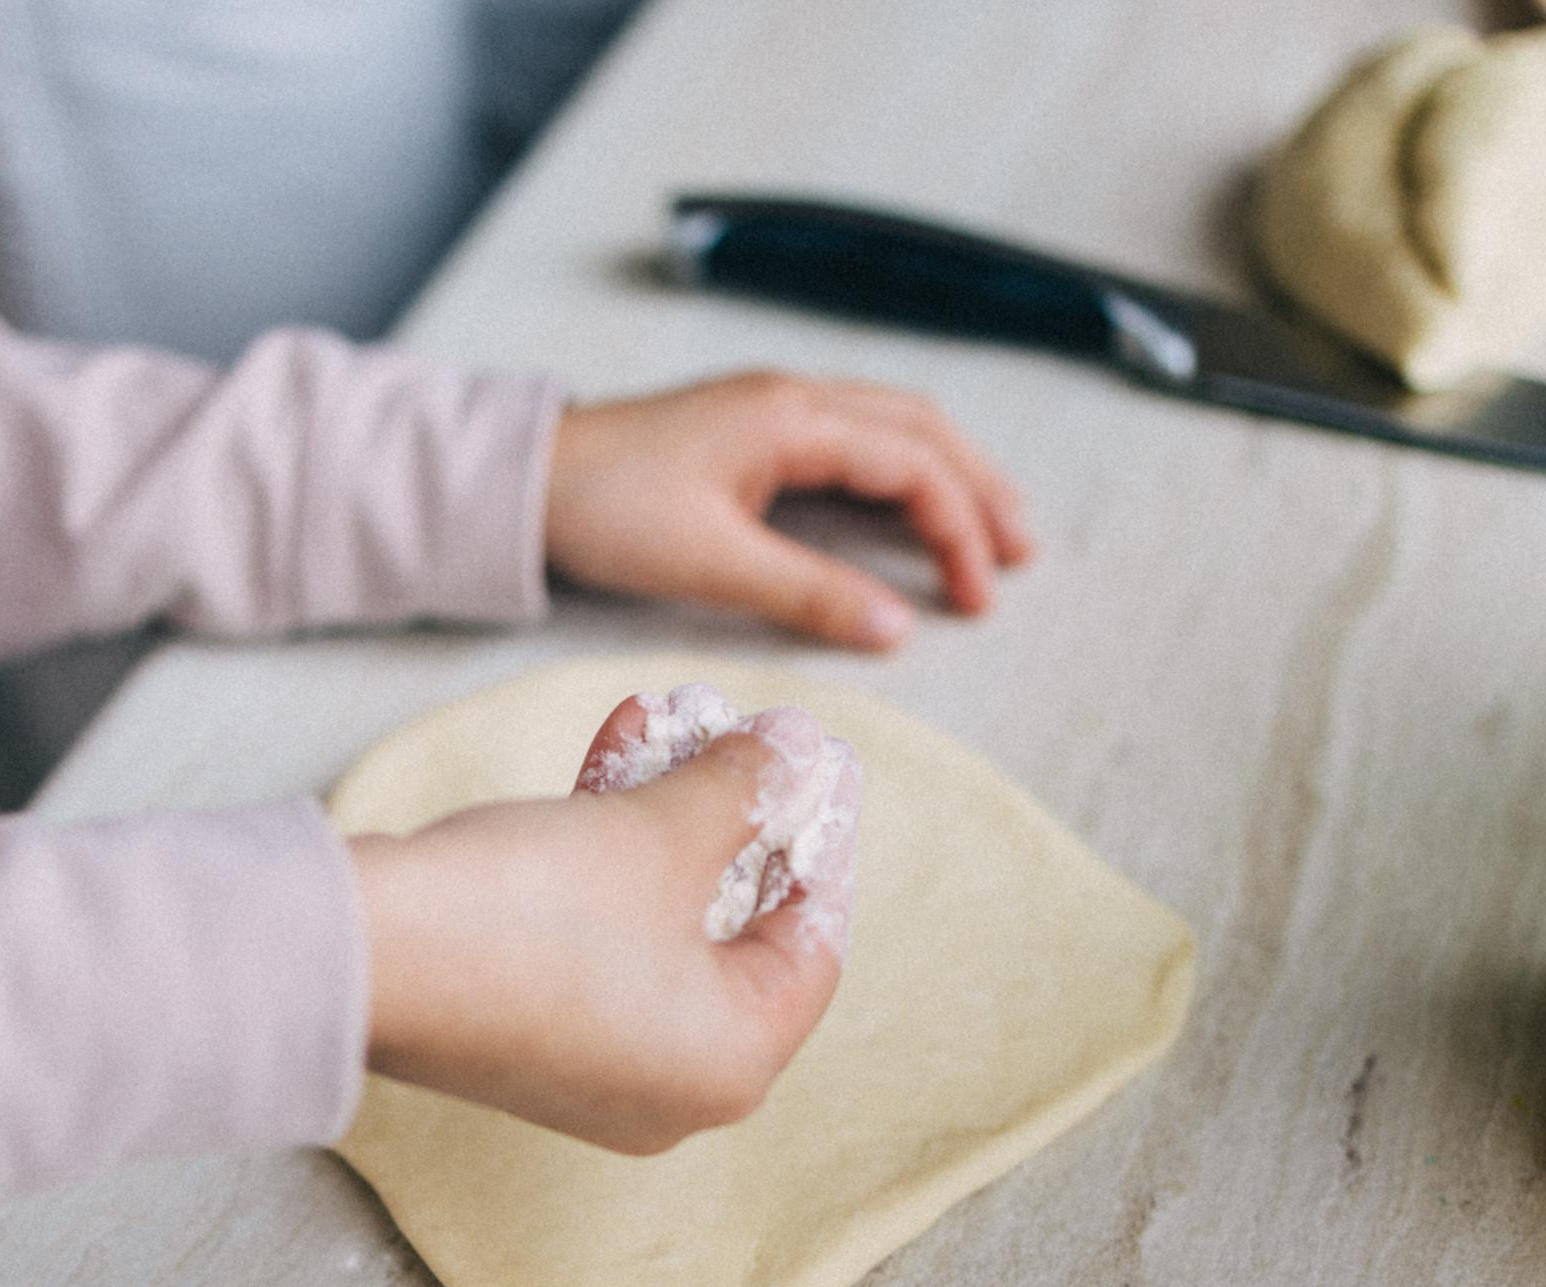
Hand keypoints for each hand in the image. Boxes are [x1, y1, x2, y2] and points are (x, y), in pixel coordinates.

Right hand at [349, 699, 853, 1153]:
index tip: (818, 762)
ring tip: (668, 712)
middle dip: (732, 812)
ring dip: (663, 813)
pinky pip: (598, 931)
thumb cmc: (531, 911)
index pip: (813, 947)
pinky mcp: (526, 1029)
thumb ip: (744, 788)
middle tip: (745, 732)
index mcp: (732, 1066)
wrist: (359, 954)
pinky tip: (611, 749)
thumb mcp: (662, 834)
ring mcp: (593, 1065)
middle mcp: (671, 1087)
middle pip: (734, 928)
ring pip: (659, 919)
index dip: (820, 837)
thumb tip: (795, 750)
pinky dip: (608, 851)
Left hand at [543, 371, 1035, 650]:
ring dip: (948, 473)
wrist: (523, 476)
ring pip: (892, 425)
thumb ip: (807, 592)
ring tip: (992, 528)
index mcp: (790, 418)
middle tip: (1022, 553)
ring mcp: (773, 406)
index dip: (957, 531)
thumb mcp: (709, 562)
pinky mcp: (753, 427)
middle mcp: (793, 397)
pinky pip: (856, 435)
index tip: (978, 599)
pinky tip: (911, 503)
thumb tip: (896, 629)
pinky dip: (902, 468)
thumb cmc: (603, 509)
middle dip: (979, 489)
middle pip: (921, 429)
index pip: (911, 466)